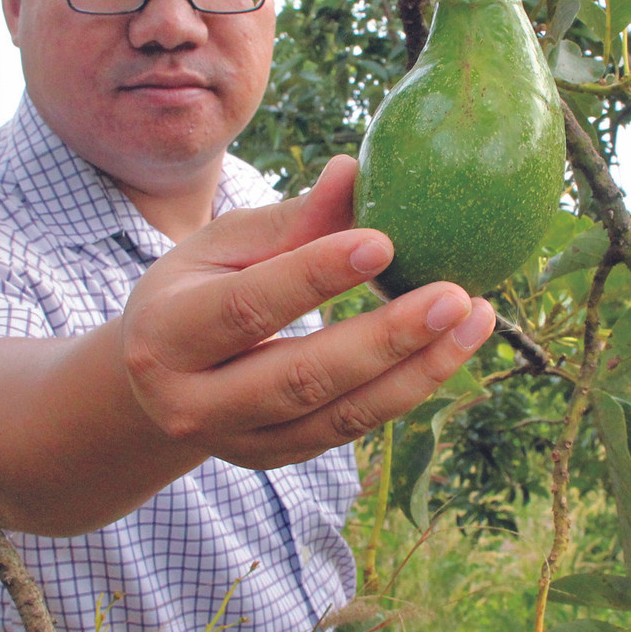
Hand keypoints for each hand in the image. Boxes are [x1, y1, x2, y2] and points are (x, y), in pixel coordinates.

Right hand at [119, 155, 493, 468]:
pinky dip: (406, 390)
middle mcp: (195, 403)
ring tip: (476, 320)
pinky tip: (450, 349)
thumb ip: (289, 220)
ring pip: (341, 416)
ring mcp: (239, 443)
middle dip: (387, 339)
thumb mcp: (220, 248)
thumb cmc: (194, 291)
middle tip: (456, 296)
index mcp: (166, 337)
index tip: (384, 240)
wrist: (154, 384)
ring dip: (419, 372)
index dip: (316, 275)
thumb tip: (354, 171)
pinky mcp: (278, 460)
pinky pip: (351, 429)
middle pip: (303, 376)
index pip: (249, 307)